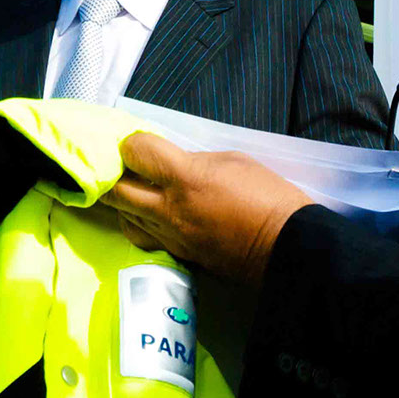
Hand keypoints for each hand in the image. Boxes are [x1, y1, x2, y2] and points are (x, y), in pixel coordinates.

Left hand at [101, 132, 312, 286]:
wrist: (286, 247)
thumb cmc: (267, 197)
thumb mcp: (233, 161)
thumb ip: (195, 161)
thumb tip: (174, 165)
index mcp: (185, 178)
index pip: (136, 152)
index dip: (133, 143)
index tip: (140, 143)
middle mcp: (169, 209)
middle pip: (117, 190)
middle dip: (112, 173)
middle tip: (119, 165)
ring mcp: (171, 236)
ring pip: (124, 217)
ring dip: (122, 200)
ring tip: (131, 189)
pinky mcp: (178, 255)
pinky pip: (144, 236)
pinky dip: (138, 222)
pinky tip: (146, 214)